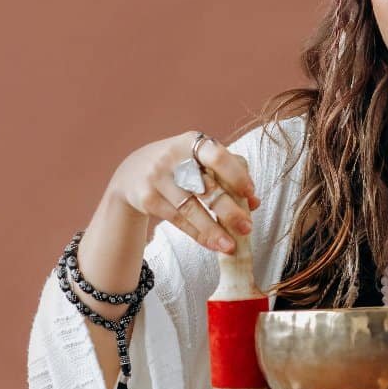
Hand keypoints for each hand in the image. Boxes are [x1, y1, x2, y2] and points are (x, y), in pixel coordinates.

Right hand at [109, 131, 260, 253]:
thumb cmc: (179, 166)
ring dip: (213, 230)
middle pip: (205, 187)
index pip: (217, 157)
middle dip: (229, 210)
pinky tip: (212, 244)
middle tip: (247, 228)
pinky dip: (197, 234)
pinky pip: (178, 220)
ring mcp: (157, 178)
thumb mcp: (199, 160)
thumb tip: (255, 202)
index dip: (236, 175)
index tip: (251, 194)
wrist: (132, 172)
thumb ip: (228, 176)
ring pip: (190, 208)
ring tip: (230, 245)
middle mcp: (173, 158)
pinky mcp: (147, 198)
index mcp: (192, 142)